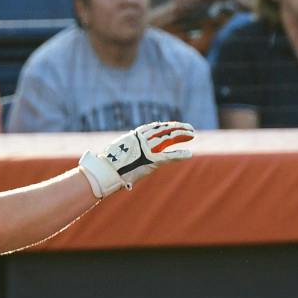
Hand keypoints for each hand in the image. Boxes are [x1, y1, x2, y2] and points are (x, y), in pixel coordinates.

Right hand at [77, 120, 196, 196]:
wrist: (105, 172)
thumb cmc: (108, 165)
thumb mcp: (117, 151)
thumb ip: (127, 150)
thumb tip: (129, 153)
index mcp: (134, 136)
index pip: (154, 127)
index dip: (165, 126)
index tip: (173, 125)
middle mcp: (142, 139)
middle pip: (163, 130)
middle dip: (177, 128)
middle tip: (189, 128)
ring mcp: (147, 149)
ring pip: (168, 138)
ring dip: (181, 135)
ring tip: (192, 134)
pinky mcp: (151, 161)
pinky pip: (168, 156)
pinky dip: (179, 154)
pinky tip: (188, 153)